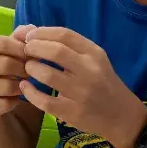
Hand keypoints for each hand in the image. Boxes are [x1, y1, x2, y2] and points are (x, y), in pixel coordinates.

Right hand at [0, 25, 34, 121]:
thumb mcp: (8, 52)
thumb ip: (19, 38)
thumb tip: (30, 30)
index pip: (2, 43)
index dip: (22, 49)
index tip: (32, 55)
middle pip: (5, 64)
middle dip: (23, 69)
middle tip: (31, 73)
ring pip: (6, 86)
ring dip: (20, 86)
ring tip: (23, 85)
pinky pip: (4, 103)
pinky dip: (14, 101)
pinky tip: (13, 98)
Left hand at [21, 27, 146, 147]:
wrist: (121, 116)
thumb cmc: (101, 82)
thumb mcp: (93, 60)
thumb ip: (67, 47)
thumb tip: (30, 31)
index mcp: (94, 54)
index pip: (64, 35)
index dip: (41, 33)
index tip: (29, 36)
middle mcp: (90, 71)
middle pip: (55, 51)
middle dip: (34, 48)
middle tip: (25, 51)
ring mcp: (82, 93)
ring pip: (48, 75)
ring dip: (31, 68)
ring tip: (28, 68)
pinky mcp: (73, 113)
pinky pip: (45, 101)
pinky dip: (30, 92)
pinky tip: (25, 87)